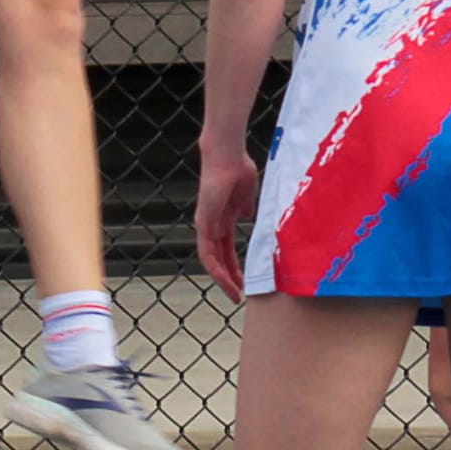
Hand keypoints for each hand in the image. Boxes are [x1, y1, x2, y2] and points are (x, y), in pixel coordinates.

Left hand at [195, 148, 259, 301]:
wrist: (229, 155)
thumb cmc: (238, 168)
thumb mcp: (246, 194)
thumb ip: (244, 207)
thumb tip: (245, 216)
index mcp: (223, 218)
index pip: (225, 249)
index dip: (233, 266)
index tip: (244, 281)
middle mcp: (212, 223)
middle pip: (218, 258)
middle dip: (228, 278)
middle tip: (238, 295)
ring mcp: (206, 223)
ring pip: (211, 260)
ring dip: (222, 279)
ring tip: (234, 294)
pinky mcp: (204, 222)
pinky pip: (208, 252)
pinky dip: (217, 268)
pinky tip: (227, 280)